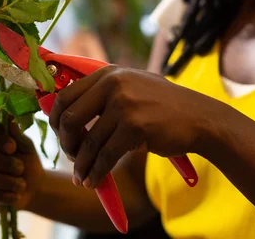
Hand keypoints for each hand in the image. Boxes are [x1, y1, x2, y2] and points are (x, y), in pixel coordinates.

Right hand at [0, 114, 44, 209]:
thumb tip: (8, 117)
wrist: (32, 185)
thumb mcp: (26, 145)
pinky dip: (5, 194)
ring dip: (7, 180)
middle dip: (4, 161)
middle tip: (20, 167)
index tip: (12, 147)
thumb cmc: (26, 158)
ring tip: (21, 184)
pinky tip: (15, 194)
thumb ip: (16, 133)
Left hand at [49, 65, 210, 189]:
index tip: (60, 136)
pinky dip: (96, 172)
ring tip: (81, 177)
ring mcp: (124, 104)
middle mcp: (113, 84)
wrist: (199, 117)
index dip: (56, 120)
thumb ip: (102, 95)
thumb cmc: (162, 107)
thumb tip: (64, 116)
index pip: (66, 95)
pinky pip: (105, 156)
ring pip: (88, 142)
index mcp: (108, 73)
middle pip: (69, 118)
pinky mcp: (135, 126)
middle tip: (71, 157)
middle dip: (65, 143)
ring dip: (81, 165)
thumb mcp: (131, 87)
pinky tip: (94, 180)